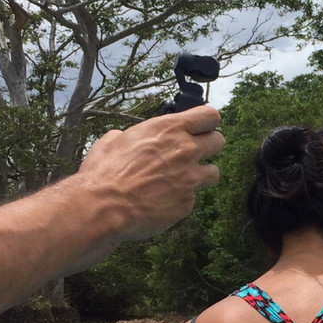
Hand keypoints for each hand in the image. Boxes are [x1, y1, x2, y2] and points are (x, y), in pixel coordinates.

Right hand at [78, 105, 223, 241]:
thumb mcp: (113, 140)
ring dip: (201, 174)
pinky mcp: (187, 203)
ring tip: (182, 180)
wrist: (103, 207)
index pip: (209, 116)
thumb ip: (131, 136)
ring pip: (214, 172)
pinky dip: (181, 199)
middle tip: (194, 154)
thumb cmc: (104, 173)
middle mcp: (185, 151)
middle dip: (208, 146)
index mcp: (169, 129)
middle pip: (219, 141)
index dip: (207, 121)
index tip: (202, 127)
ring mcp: (190, 178)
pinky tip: (162, 200)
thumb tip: (125, 137)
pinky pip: (192, 198)